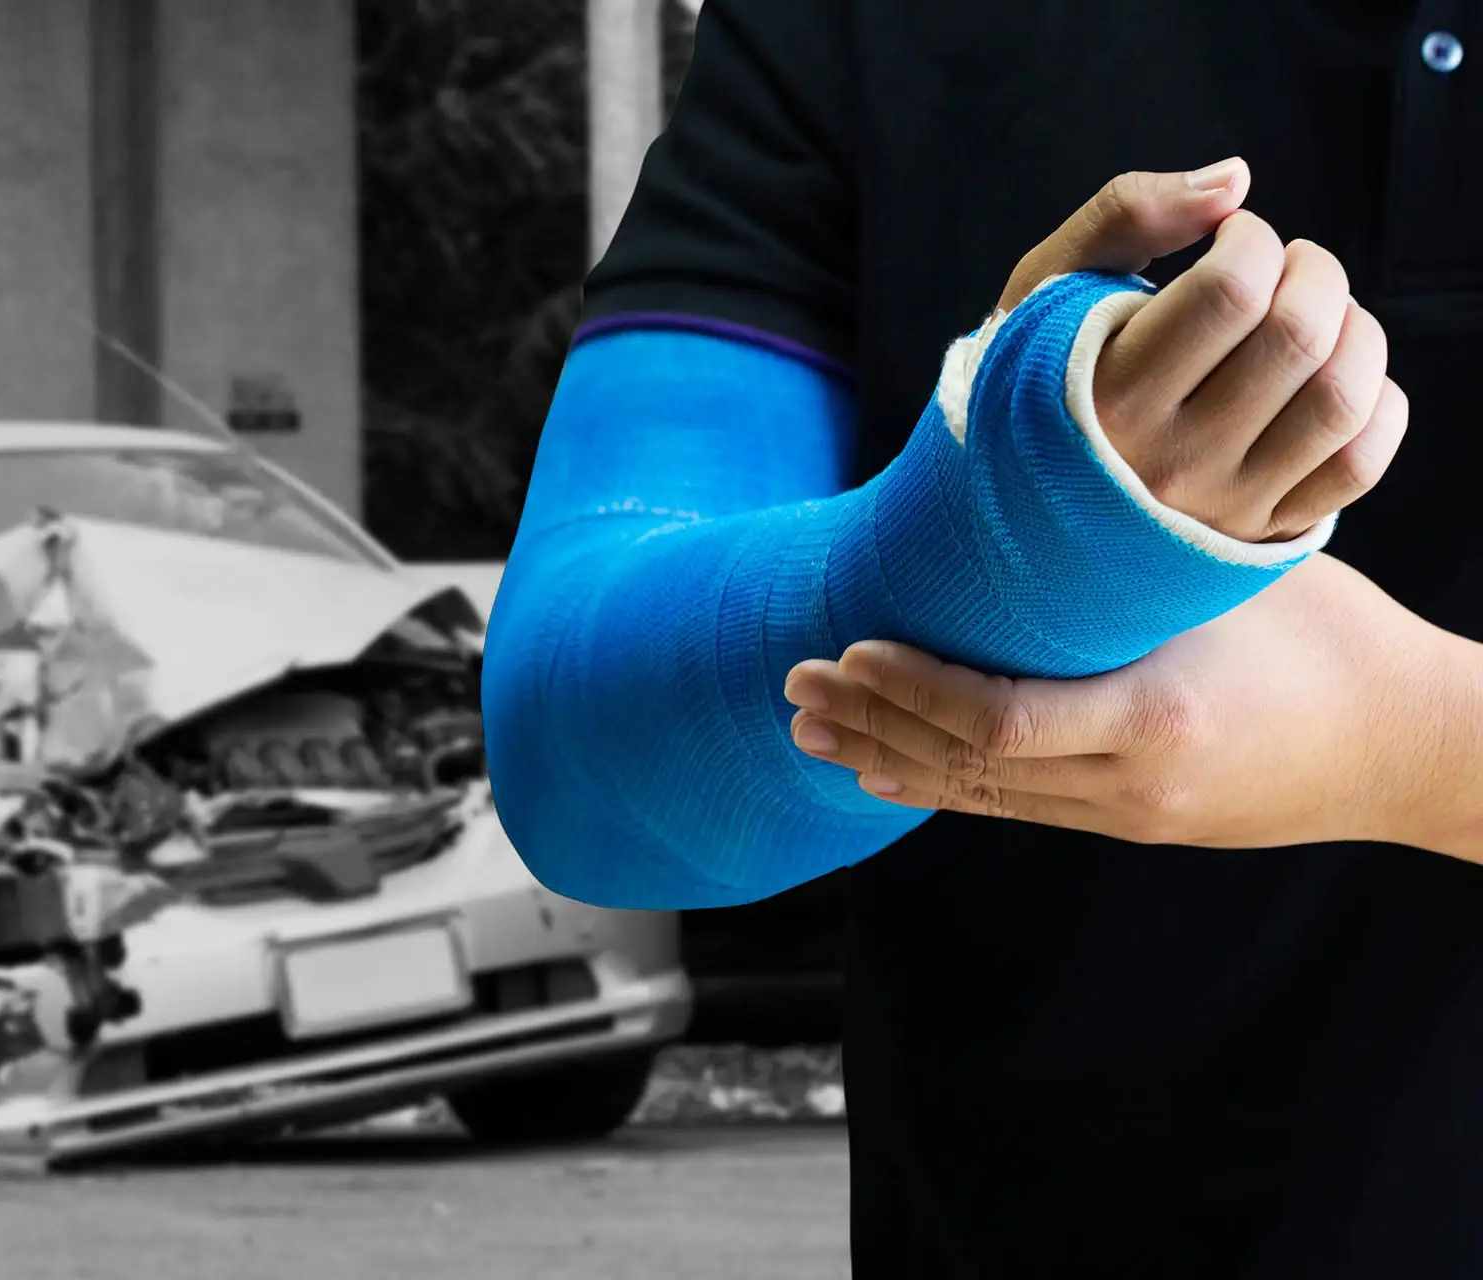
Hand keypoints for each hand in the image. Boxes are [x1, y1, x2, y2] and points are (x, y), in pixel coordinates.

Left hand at [780, 556, 1471, 851]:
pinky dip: (943, 786)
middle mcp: (1127, 786)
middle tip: (793, 683)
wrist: (1409, 747)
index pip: (996, 719)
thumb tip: (1019, 518)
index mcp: (1153, 720)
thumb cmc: (1329, 639)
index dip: (911, 689)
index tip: (849, 649)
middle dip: (871, 723)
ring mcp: (1125, 817)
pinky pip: (1015, 808)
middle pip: (966, 766)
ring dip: (888, 759)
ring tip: (812, 731)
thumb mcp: (1224, 585)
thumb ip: (1122, 573)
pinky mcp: (1128, 825)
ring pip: (980, 795)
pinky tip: (887, 777)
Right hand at [999, 159, 1407, 540]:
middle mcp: (1169, 459)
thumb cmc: (1039, 383)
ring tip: (1316, 319)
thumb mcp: (1047, 290)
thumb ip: (1125, 215)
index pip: (1231, 289)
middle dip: (1314, 272)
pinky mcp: (1262, 532)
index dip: (1253, 237)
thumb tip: (1237, 179)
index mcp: (1108, 395)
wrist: (1021, 511)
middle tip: (1285, 268)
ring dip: (1355, 331)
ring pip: (1341, 398)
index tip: (1232, 239)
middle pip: (1297, 336)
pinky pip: (1360, 464)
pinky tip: (1335, 378)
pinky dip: (1377, 404)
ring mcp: (1222, 503)